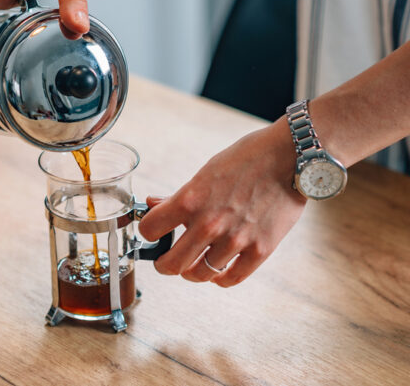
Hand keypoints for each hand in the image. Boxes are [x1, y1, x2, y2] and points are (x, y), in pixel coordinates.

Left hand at [138, 118, 306, 286]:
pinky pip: (231, 278)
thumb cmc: (246, 159)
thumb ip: (179, 196)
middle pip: (171, 264)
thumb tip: (154, 205)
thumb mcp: (204, 173)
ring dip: (191, 272)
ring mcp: (235, 240)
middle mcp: (209, 224)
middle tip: (165, 262)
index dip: (147, 233)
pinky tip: (217, 271)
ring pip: (199, 274)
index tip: (151, 234)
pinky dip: (219, 279)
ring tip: (192, 265)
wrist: (289, 157)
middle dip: (163, 264)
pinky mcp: (260, 250)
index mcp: (189, 201)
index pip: (149, 230)